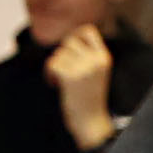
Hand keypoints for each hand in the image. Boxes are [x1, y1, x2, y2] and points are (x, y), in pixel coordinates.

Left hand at [47, 22, 118, 150]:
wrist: (90, 123)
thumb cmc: (89, 99)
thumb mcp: (95, 72)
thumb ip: (86, 55)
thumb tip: (66, 39)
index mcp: (104, 58)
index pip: (88, 30)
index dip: (76, 35)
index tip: (70, 48)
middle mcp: (95, 60)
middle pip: (69, 41)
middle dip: (62, 54)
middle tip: (63, 70)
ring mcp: (83, 68)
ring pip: (59, 53)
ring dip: (55, 65)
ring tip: (60, 80)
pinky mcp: (70, 77)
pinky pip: (52, 64)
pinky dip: (49, 73)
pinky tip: (55, 84)